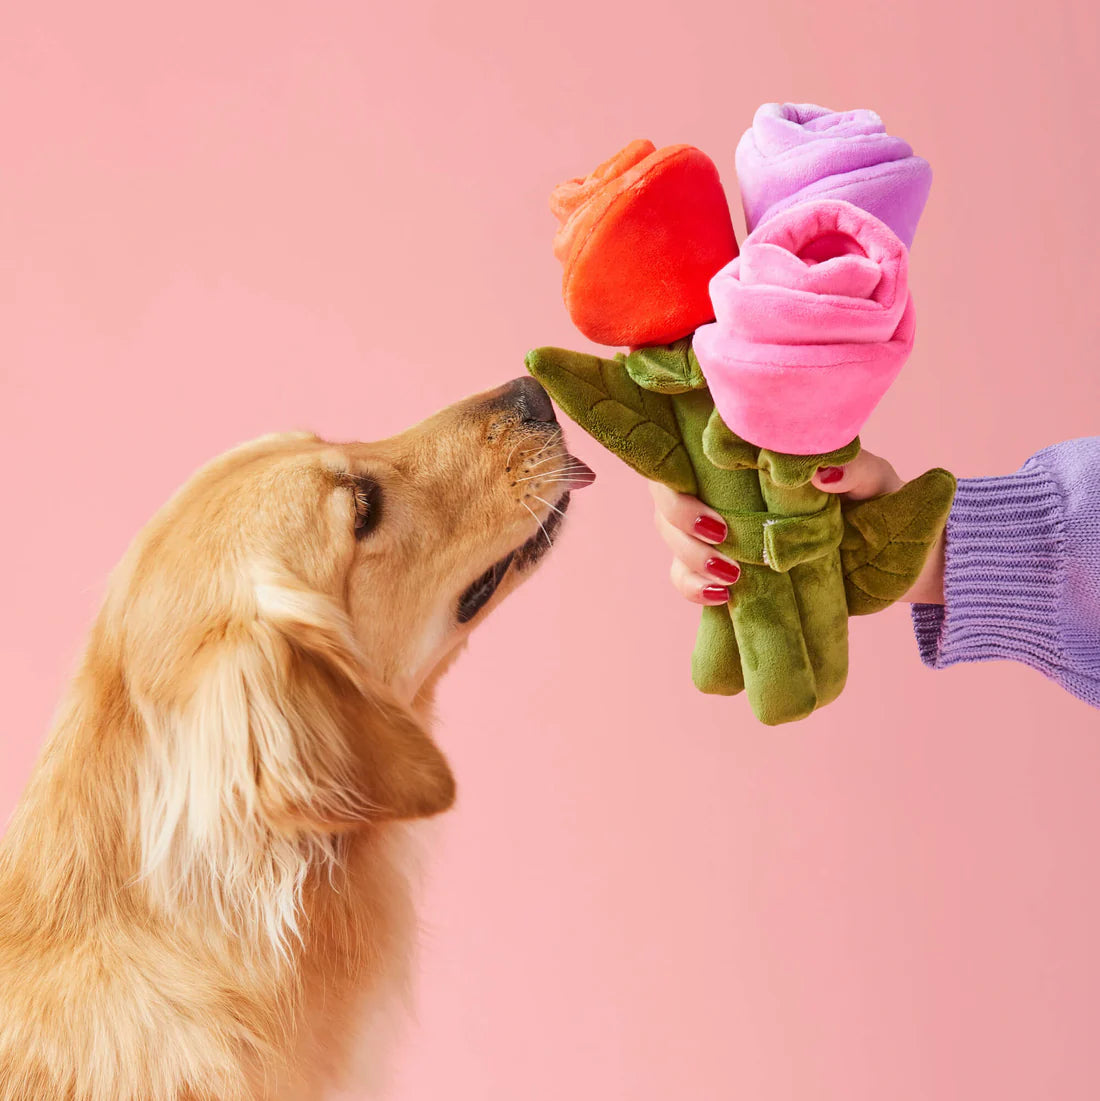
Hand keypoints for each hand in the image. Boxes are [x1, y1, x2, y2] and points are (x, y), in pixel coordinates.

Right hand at [650, 449, 945, 605]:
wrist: (901, 563)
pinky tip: (721, 594)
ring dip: (688, 555)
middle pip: (667, 495)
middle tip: (720, 533)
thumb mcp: (875, 481)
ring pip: (672, 537)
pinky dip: (691, 586)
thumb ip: (854, 469)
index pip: (689, 447)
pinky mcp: (729, 573)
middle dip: (679, 516)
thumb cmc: (883, 505)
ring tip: (730, 573)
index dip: (671, 463)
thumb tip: (820, 473)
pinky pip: (686, 578)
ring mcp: (724, 533)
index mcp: (752, 456)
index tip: (691, 483)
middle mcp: (727, 490)